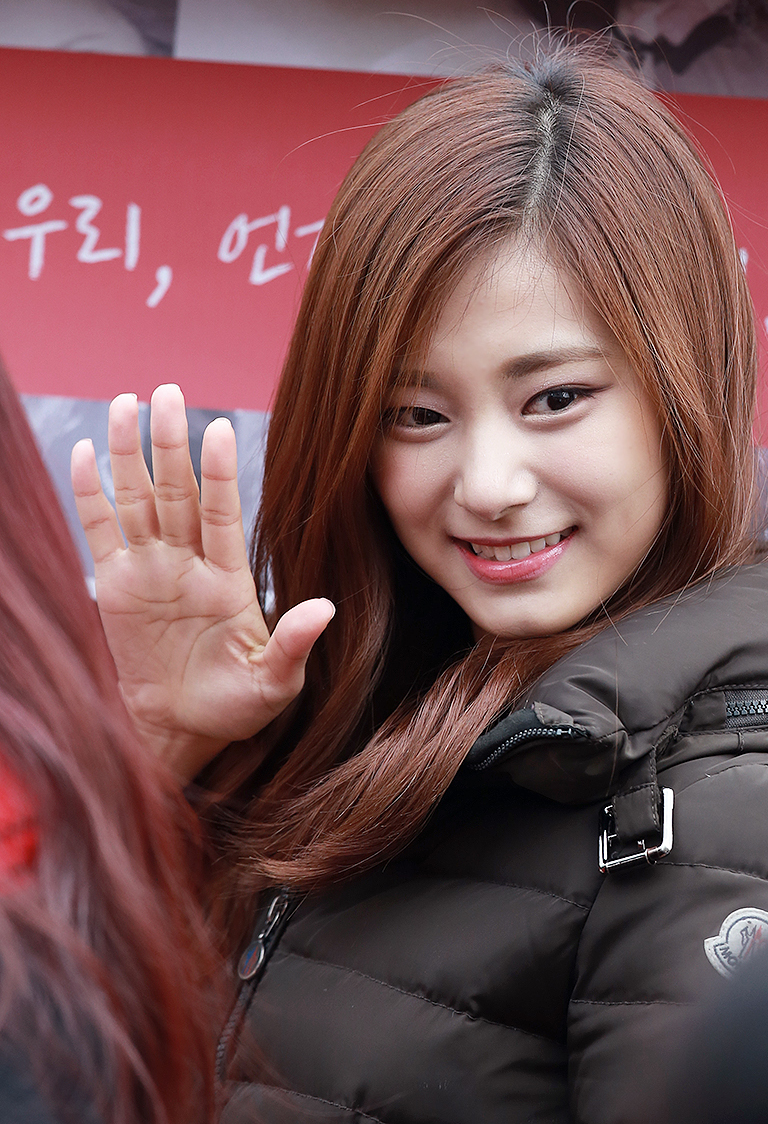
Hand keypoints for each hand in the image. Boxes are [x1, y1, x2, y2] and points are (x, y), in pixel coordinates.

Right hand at [71, 384, 332, 780]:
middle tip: (166, 391)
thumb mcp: (273, 683)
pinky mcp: (116, 585)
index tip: (220, 430)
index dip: (220, 475)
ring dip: (130, 453)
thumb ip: (293, 644)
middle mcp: (190, 563)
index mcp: (231, 579)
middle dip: (171, 444)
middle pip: (177, 492)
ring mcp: (151, 569)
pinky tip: (86, 452)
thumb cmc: (235, 709)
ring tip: (126, 404)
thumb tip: (325, 608)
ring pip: (138, 499)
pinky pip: (100, 530)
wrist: (183, 731)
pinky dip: (90, 495)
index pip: (223, 514)